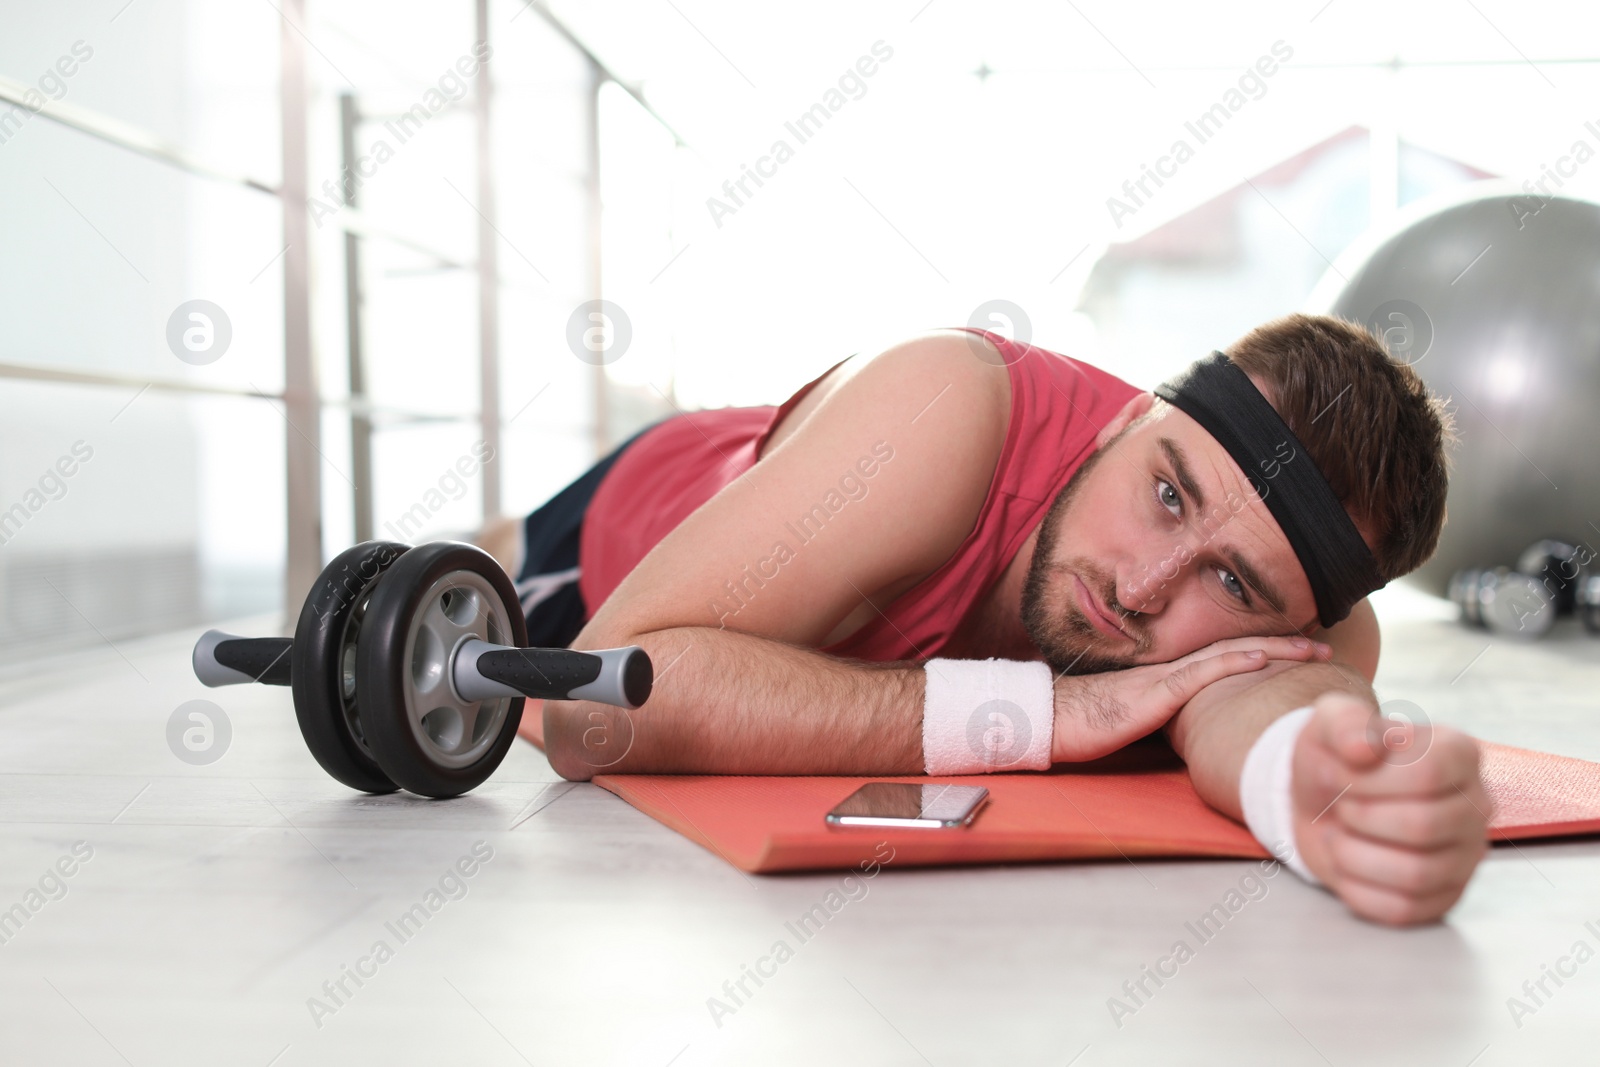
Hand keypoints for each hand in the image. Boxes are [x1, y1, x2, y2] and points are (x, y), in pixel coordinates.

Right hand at [1051, 635, 1329, 761]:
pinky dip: (1233, 663)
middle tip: (1324, 647)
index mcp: (1168, 677)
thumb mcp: (1133, 720)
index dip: (1264, 652)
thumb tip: (1192, 735)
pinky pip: (1199, 675)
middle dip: (1283, 647)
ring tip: (1311, 649)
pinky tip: (1260, 658)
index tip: (1299, 653)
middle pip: (1236, 649)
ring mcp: (1163, 679)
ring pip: (1227, 654)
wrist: (1048, 719)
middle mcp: (1171, 670)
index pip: (1224, 657)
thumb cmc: (1082, 723)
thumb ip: (1163, 719)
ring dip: (1273, 650)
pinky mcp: (1153, 694)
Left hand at [1291, 692, 1489, 924]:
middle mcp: (1477, 806)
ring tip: (1341, 832)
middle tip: (1340, 803)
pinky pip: (1402, 909)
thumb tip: (1364, 749)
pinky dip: (1355, 887)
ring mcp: (1466, 856)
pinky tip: (1346, 861)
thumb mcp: (1329, 723)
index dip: (1369, 778)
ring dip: (1354, 854)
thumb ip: (1344, 723)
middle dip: (1359, 815)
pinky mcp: (1444, 896)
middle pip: (1423, 826)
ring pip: (1416, 874)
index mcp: (1460, 753)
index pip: (1429, 773)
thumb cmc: (1336, 757)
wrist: (1320, 800)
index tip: (1340, 770)